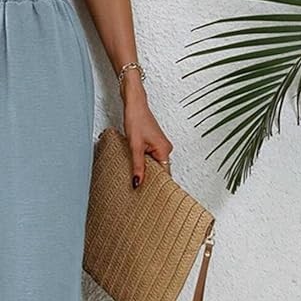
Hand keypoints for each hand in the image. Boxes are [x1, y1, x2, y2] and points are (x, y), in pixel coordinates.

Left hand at [120, 73, 172, 188]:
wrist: (134, 103)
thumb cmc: (136, 119)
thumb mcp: (134, 146)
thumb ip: (137, 166)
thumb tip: (137, 183)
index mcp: (164, 151)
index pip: (164, 175)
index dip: (157, 186)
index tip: (150, 198)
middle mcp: (165, 149)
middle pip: (159, 171)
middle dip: (150, 181)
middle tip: (139, 193)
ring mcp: (160, 146)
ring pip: (154, 165)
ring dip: (145, 172)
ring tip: (136, 183)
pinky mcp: (154, 144)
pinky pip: (151, 159)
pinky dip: (143, 165)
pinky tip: (135, 169)